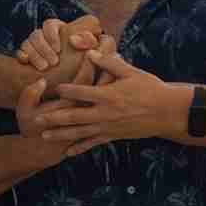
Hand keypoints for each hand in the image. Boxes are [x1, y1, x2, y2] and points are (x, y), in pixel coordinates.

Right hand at [15, 14, 103, 74]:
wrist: (74, 81)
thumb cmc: (85, 61)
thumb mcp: (90, 49)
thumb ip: (88, 40)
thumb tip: (73, 39)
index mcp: (58, 29)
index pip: (49, 24)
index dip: (52, 35)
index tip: (58, 49)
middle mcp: (44, 36)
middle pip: (36, 34)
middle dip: (44, 48)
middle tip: (53, 62)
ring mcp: (34, 47)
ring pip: (27, 43)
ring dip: (34, 55)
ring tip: (44, 68)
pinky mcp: (26, 57)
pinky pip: (19, 53)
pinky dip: (22, 56)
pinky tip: (26, 63)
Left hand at [49, 50, 187, 153]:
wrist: (168, 112)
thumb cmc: (151, 88)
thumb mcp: (131, 72)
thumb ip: (109, 63)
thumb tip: (90, 53)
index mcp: (109, 95)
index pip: (82, 92)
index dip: (66, 90)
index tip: (52, 88)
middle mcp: (106, 113)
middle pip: (75, 116)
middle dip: (54, 118)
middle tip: (36, 120)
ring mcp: (109, 127)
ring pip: (80, 132)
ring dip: (61, 134)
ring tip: (44, 136)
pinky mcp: (113, 136)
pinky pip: (93, 143)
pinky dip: (80, 148)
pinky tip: (67, 152)